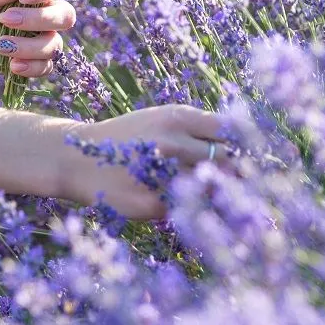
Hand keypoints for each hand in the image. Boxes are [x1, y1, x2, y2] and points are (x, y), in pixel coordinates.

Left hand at [0, 0, 79, 75]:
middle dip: (40, 19)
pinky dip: (31, 67)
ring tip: (0, 45)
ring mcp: (35, 36)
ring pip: (54, 45)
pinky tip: (12, 65)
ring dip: (30, 47)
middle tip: (6, 19)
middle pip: (65, 16)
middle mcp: (40, 10)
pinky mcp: (27, 59)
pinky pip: (44, 67)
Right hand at [58, 106, 228, 218]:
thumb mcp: (161, 120)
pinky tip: (177, 200)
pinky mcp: (155, 203)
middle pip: (227, 161)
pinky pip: (188, 207)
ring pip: (211, 188)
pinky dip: (189, 206)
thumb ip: (198, 130)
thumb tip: (243, 149)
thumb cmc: (130, 139)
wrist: (78, 159)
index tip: (246, 154)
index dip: (243, 144)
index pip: (230, 131)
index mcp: (179, 117)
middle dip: (233, 171)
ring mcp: (164, 174)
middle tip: (233, 178)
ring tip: (202, 190)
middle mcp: (173, 143)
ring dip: (212, 191)